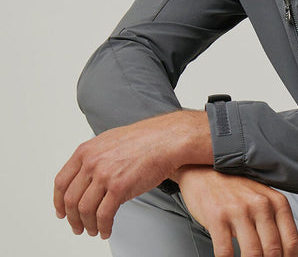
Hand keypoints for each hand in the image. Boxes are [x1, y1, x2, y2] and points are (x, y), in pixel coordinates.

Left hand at [53, 110, 211, 238]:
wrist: (167, 139)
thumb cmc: (146, 139)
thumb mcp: (111, 140)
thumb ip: (95, 155)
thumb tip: (87, 174)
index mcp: (87, 151)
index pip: (61, 182)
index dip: (58, 201)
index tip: (62, 211)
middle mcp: (92, 162)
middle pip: (70, 199)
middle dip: (73, 218)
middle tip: (78, 226)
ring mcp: (105, 175)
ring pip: (85, 210)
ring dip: (87, 225)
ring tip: (94, 230)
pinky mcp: (119, 187)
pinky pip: (104, 215)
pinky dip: (103, 227)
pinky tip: (106, 230)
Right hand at [176, 166, 297, 256]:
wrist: (203, 171)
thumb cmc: (233, 187)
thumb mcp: (261, 198)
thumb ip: (273, 222)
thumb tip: (282, 254)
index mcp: (275, 201)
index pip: (291, 241)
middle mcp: (260, 204)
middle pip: (273, 251)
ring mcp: (238, 210)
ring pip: (253, 254)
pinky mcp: (217, 217)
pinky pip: (226, 252)